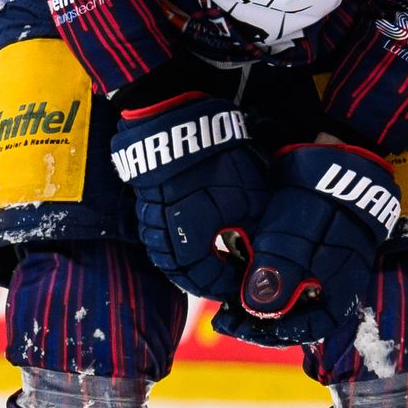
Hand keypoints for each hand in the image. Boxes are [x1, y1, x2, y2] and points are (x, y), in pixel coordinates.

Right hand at [108, 93, 269, 301]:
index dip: (229, 285)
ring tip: (212, 261)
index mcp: (190, 245)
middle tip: (228, 277)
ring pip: (167, 259)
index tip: (246, 283)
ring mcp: (150, 222)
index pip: (208, 282)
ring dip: (190, 265)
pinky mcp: (145, 204)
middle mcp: (164, 240)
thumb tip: (262, 258)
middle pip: (183, 275)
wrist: (175, 121)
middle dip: (208, 280)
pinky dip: (176, 246)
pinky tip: (192, 238)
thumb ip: (255, 235)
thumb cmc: (217, 161)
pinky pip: (158, 238)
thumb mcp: (249, 199)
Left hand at [234, 142, 399, 335]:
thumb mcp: (290, 248)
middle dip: (264, 319)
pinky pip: (298, 277)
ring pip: (297, 297)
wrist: (340, 168)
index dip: (272, 334)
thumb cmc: (318, 211)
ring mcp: (332, 268)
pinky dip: (275, 280)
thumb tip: (253, 311)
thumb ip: (272, 283)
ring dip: (267, 300)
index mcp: (338, 296)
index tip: (242, 326)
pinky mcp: (323, 249)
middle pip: (299, 318)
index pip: (306, 331)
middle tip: (230, 316)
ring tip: (234, 298)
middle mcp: (338, 289)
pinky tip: (251, 272)